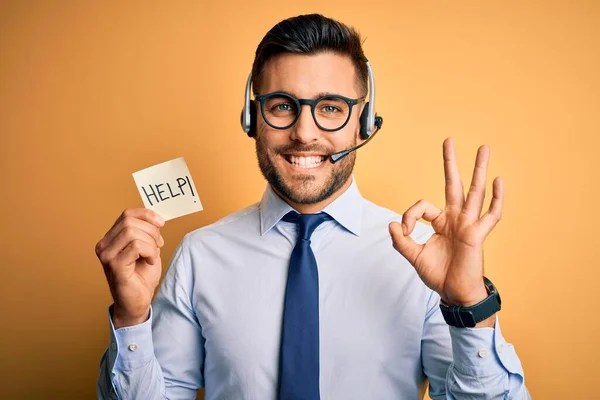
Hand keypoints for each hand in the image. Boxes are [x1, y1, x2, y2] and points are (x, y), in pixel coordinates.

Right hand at [95, 208, 164, 327]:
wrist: (137, 302)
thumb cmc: (141, 277)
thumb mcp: (147, 248)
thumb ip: (146, 232)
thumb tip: (156, 219)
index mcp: (110, 239)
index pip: (127, 214)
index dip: (146, 214)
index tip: (161, 223)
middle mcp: (104, 246)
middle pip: (130, 221)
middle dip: (151, 231)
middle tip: (158, 245)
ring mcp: (107, 256)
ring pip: (133, 233)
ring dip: (151, 242)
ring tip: (153, 255)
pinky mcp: (115, 266)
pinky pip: (136, 246)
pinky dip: (149, 252)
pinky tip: (150, 262)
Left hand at [389, 138, 502, 314]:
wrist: (454, 293)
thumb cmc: (438, 274)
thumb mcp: (414, 256)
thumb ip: (401, 241)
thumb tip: (392, 224)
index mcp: (440, 222)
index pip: (422, 206)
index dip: (410, 216)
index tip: (405, 231)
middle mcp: (455, 218)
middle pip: (453, 184)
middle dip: (450, 163)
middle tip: (448, 140)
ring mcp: (468, 224)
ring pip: (474, 192)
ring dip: (479, 169)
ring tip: (484, 148)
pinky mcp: (477, 234)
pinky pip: (491, 214)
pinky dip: (496, 198)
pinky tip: (498, 180)